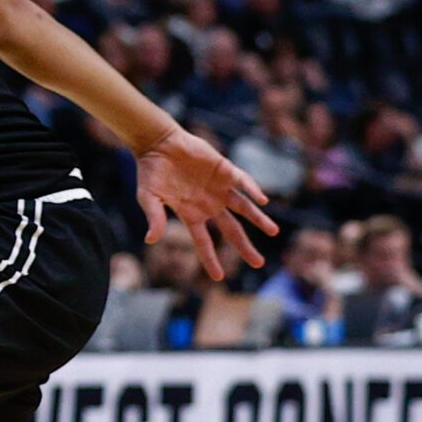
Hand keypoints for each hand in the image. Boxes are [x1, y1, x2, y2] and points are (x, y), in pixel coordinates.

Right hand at [136, 127, 276, 279]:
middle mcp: (209, 205)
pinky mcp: (225, 170)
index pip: (203, 242)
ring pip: (244, 208)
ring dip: (259, 220)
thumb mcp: (148, 198)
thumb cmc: (150, 172)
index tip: (218, 278)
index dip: (211, 259)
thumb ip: (154, 217)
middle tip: (258, 264)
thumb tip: (151, 240)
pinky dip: (252, 190)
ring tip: (273, 232)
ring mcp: (219, 188)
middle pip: (232, 230)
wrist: (159, 143)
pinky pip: (242, 182)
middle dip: (245, 247)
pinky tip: (262, 201)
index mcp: (191, 215)